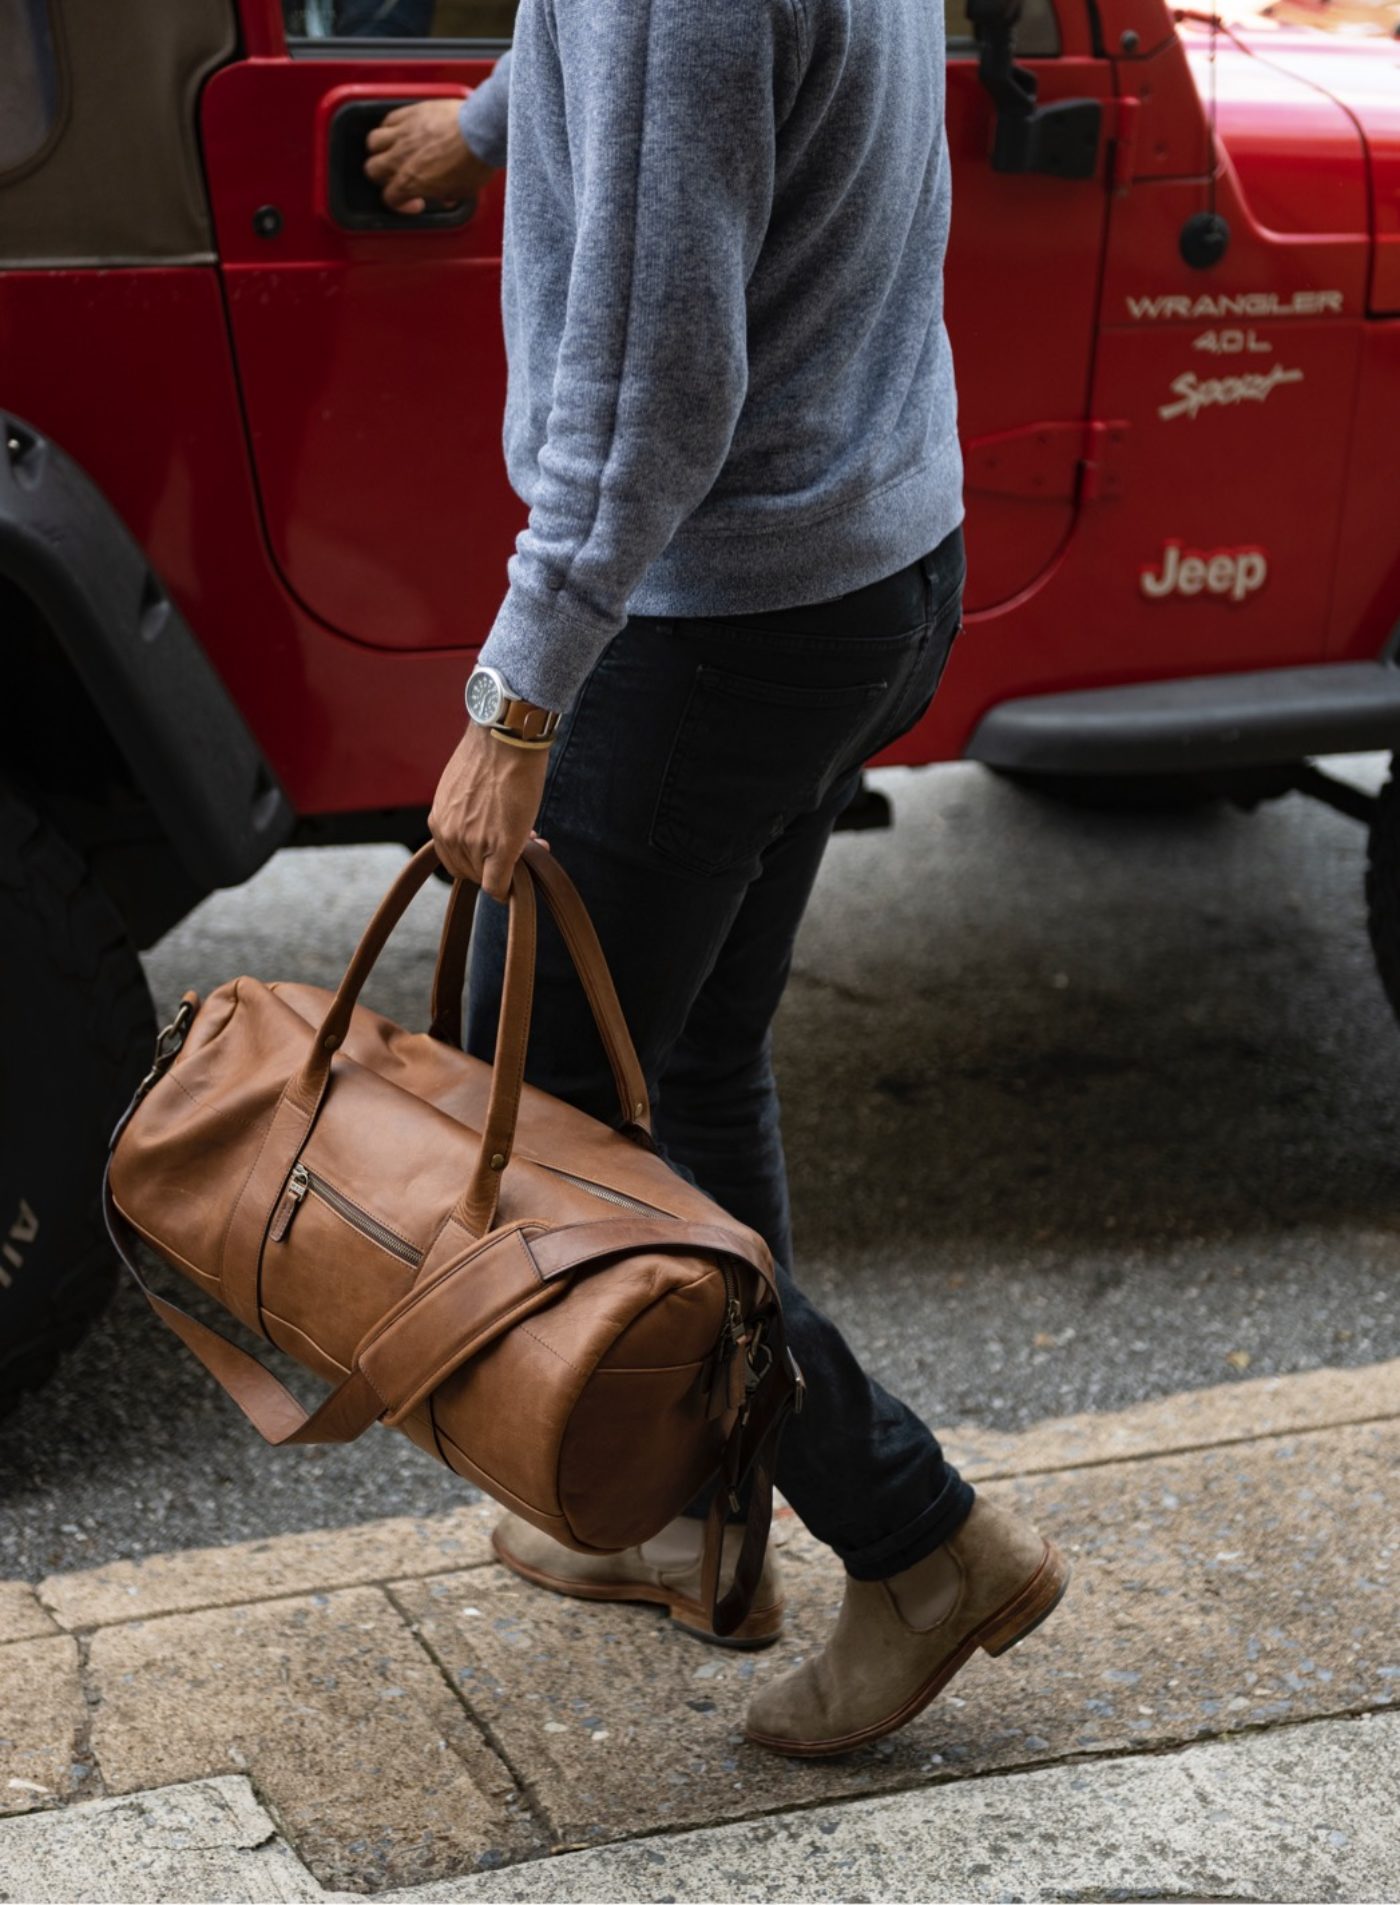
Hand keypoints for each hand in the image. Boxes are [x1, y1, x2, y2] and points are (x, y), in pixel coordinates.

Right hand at [364, 101, 495, 215]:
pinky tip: (400, 131)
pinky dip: (390, 127)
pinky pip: (388, 119)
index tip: (414, 201)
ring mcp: (402, 132)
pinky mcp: (409, 112)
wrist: (480, 130)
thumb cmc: (474, 161)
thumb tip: (446, 196)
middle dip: (382, 177)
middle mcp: (400, 157)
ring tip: (392, 152)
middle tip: (397, 177)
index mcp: (411, 181)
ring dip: (380, 149)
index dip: (400, 203)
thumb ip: (447, 195)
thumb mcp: (462, 191)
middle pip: (372, 169)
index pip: (390, 197)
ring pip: (373, 141)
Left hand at [429, 721, 549, 900]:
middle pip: (470, 871)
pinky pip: (498, 885)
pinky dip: (510, 888)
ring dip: (509, 868)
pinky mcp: (498, 849)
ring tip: (531, 841)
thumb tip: (490, 828)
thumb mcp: (465, 788)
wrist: (505, 739)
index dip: (479, 857)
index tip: (499, 846)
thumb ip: (468, 813)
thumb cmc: (491, 755)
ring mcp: (472, 844)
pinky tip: (524, 877)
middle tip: (520, 844)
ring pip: (487, 878)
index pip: (455, 859)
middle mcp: (450, 836)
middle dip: (494, 863)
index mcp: (439, 821)